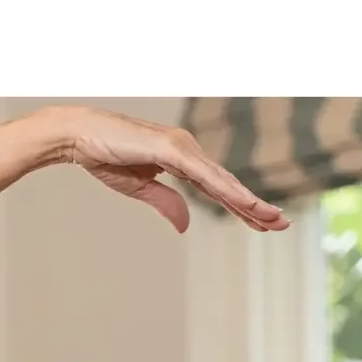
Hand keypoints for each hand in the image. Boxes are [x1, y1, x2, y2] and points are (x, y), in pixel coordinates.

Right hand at [49, 108, 288, 237]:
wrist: (80, 136)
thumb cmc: (105, 155)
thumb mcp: (139, 187)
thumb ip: (165, 202)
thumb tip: (185, 225)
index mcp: (181, 160)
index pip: (217, 188)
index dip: (240, 206)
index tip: (262, 223)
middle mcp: (188, 151)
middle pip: (227, 185)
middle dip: (255, 206)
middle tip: (282, 225)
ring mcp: (182, 147)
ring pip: (222, 182)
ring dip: (248, 202)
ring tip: (272, 220)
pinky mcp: (172, 149)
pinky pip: (205, 176)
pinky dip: (227, 191)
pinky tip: (245, 204)